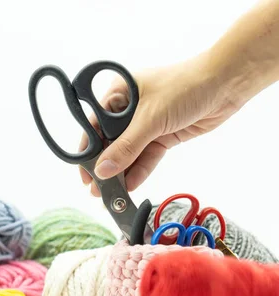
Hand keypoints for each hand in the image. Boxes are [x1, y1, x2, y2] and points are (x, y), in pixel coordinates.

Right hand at [80, 54, 243, 196]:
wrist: (227, 83)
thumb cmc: (185, 86)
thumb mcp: (150, 118)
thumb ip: (125, 147)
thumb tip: (102, 170)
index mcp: (118, 94)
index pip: (95, 126)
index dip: (89, 151)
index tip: (85, 174)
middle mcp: (128, 108)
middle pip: (111, 142)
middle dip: (106, 166)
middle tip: (96, 189)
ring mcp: (146, 122)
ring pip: (129, 152)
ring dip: (122, 172)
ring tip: (112, 194)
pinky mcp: (163, 134)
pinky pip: (146, 156)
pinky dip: (140, 170)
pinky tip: (130, 185)